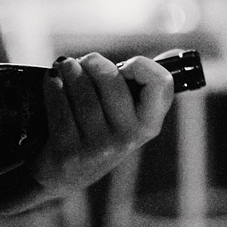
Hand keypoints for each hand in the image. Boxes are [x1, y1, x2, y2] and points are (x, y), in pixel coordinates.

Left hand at [29, 52, 173, 195]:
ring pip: (84, 96)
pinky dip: (53, 88)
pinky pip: (60, 109)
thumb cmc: (100, 133)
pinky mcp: (68, 152)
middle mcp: (128, 139)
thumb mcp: (128, 117)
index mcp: (149, 125)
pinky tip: (52, 80)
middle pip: (114, 85)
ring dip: (71, 72)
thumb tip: (175, 52)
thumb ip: (145, 86)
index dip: (142, 66)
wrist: (65, 175)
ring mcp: (98, 148)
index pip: (161, 84)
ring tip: (66, 65)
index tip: (125, 66)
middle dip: (96, 64)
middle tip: (86, 59)